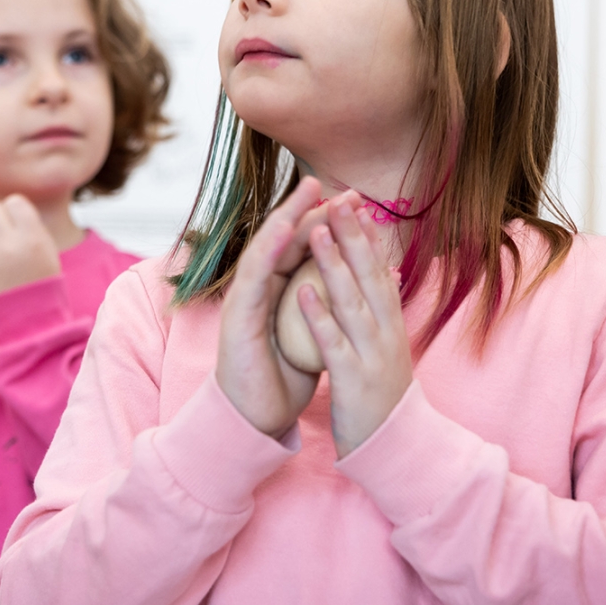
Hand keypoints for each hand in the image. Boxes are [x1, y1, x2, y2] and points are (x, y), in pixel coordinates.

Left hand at [0, 195, 61, 300]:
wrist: (27, 328)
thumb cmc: (41, 290)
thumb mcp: (47, 253)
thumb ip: (30, 228)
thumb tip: (10, 210)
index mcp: (32, 237)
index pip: (14, 201)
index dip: (14, 211)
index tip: (16, 223)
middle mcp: (7, 243)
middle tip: (0, 235)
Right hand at [215, 178, 352, 437]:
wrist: (257, 419)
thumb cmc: (284, 379)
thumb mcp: (317, 336)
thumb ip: (331, 307)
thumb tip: (369, 286)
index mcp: (281, 292)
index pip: (303, 247)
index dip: (328, 223)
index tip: (357, 203)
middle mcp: (261, 289)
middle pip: (284, 239)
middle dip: (309, 209)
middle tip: (337, 185)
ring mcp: (245, 299)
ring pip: (266, 248)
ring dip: (286, 217)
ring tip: (308, 193)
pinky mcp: (236, 315)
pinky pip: (253, 276)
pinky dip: (269, 250)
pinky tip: (284, 230)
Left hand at [299, 201, 413, 458]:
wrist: (397, 449)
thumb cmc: (385, 397)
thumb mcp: (389, 349)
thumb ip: (383, 313)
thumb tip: (383, 276)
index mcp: (392, 325)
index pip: (380, 271)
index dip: (369, 236)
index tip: (355, 203)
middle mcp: (386, 333)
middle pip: (369, 276)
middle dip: (352, 236)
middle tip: (338, 198)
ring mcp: (371, 355)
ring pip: (351, 302)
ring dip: (333, 265)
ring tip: (316, 231)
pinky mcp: (352, 379)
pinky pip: (332, 342)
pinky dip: (318, 315)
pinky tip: (302, 291)